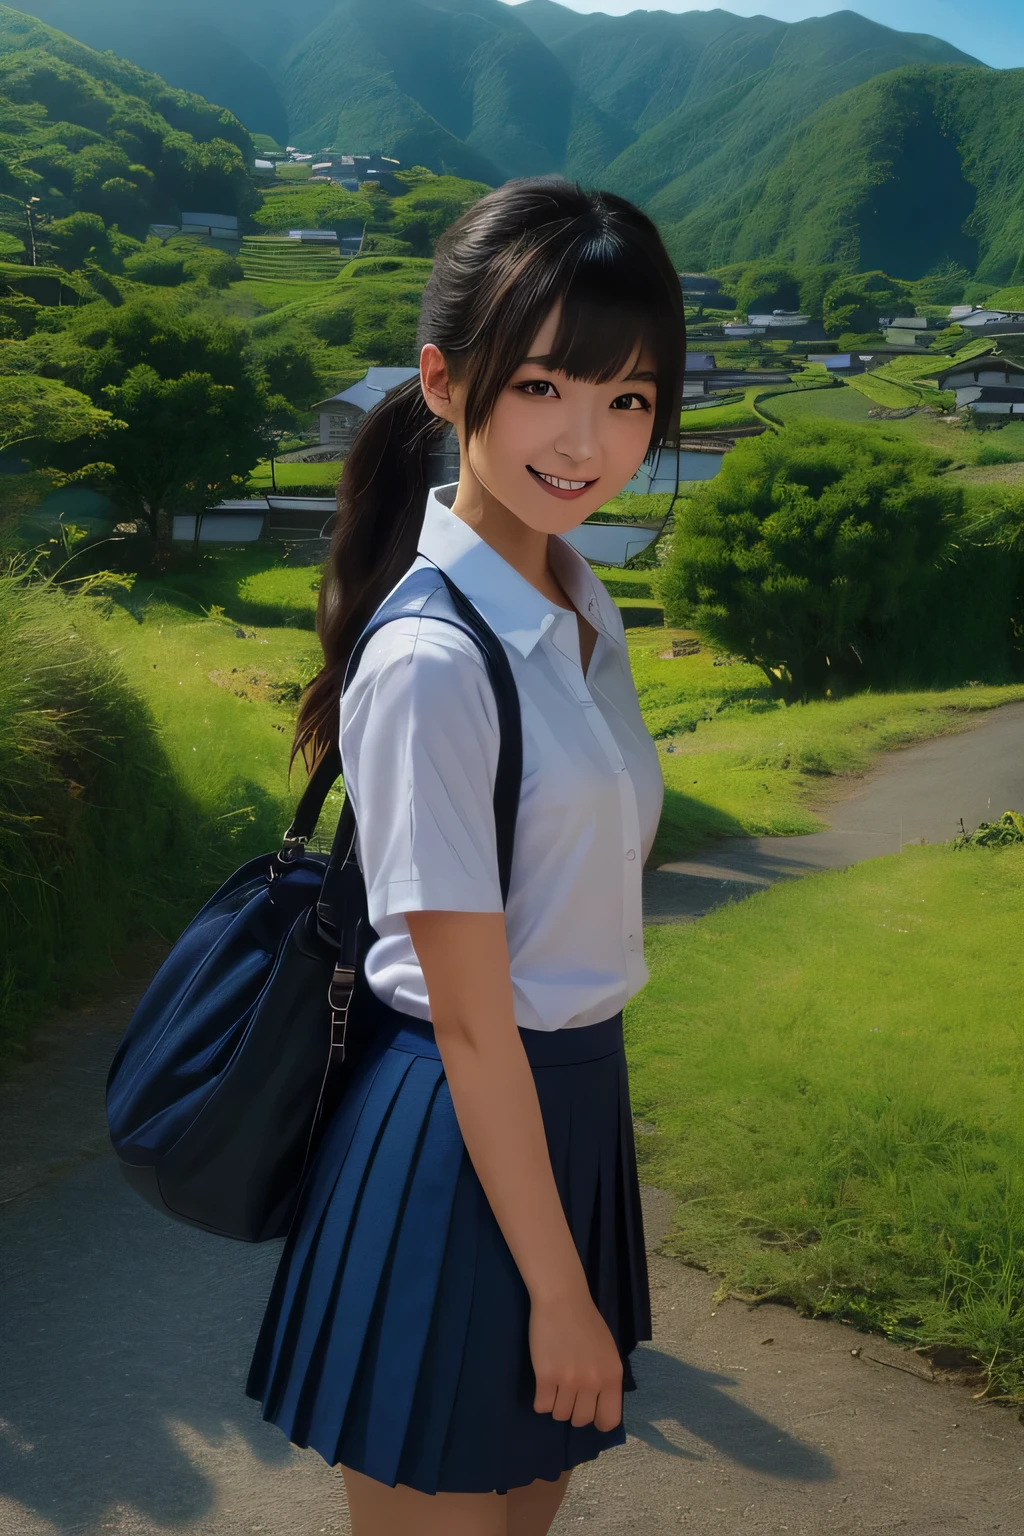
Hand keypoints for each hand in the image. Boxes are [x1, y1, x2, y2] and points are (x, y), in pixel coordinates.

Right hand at [529, 1289, 623, 1431]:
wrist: (562, 1299)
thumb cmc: (586, 1322)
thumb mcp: (607, 1351)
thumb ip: (605, 1378)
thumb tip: (597, 1404)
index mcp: (612, 1376)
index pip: (609, 1420)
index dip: (597, 1421)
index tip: (588, 1411)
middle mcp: (593, 1382)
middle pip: (581, 1420)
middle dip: (572, 1411)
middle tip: (567, 1394)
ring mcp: (569, 1380)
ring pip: (559, 1414)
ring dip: (555, 1405)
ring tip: (554, 1387)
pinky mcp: (546, 1376)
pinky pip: (542, 1405)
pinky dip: (541, 1400)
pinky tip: (543, 1386)